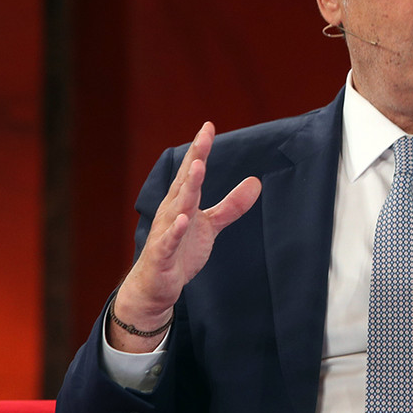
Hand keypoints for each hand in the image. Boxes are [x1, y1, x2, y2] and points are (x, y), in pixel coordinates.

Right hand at [111, 122, 260, 350]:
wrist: (156, 286)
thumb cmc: (180, 252)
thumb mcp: (210, 226)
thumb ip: (231, 205)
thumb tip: (256, 182)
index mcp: (183, 202)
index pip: (192, 172)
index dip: (200, 149)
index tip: (209, 126)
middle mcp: (172, 212)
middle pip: (185, 182)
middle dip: (195, 160)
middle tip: (204, 137)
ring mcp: (166, 232)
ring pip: (177, 207)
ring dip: (187, 188)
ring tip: (198, 168)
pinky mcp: (162, 255)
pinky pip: (169, 241)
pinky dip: (175, 231)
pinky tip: (184, 219)